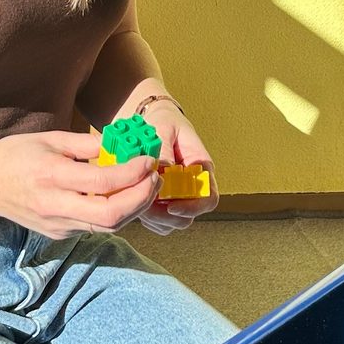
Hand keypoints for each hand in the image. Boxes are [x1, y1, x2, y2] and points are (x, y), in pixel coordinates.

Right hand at [0, 130, 159, 238]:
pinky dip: (117, 213)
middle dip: (141, 198)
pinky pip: (96, 227)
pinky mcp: (59, 234)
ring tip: (146, 186)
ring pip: (107, 226)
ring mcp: (57, 225)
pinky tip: (124, 196)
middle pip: (111, 215)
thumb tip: (121, 144)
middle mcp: (55, 206)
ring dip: (134, 208)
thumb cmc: (17, 156)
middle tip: (155, 178)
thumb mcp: (50, 138)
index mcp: (52, 176)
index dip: (132, 173)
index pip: (103, 182)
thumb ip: (87, 144)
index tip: (148, 161)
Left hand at [131, 97, 218, 237]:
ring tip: (136, 198)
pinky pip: (157, 221)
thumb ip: (164, 149)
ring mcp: (178, 195)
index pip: (208, 198)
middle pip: (188, 216)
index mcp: (200, 168)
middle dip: (166, 216)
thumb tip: (161, 168)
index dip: (193, 208)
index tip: (171, 207)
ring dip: (153, 217)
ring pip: (171, 222)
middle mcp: (192, 186)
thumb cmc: (165, 122)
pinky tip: (135, 200)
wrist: (154, 121)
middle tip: (145, 206)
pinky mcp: (163, 201)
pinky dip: (146, 217)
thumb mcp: (164, 128)